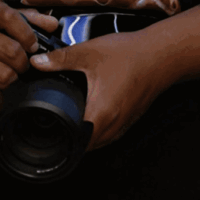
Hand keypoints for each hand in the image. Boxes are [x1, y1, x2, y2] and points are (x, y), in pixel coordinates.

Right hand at [0, 0, 56, 104]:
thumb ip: (22, 18)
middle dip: (22, 63)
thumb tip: (53, 25)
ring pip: (4, 76)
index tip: (31, 46)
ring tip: (5, 76)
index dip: (28, 35)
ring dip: (11, 80)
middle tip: (19, 65)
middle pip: (12, 52)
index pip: (10, 18)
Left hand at [30, 36, 165, 146]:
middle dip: (70, 141)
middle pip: (86, 146)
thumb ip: (61, 59)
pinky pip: (110, 134)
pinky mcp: (131, 118)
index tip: (48, 137)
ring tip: (69, 123)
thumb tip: (37, 63)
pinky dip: (97, 130)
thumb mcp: (89, 53)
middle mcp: (113, 125)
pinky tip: (91, 115)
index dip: (60, 144)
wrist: (162, 54)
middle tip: (54, 127)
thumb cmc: (130, 55)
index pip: (76, 145)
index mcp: (100, 114)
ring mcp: (124, 124)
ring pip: (99, 142)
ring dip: (84, 137)